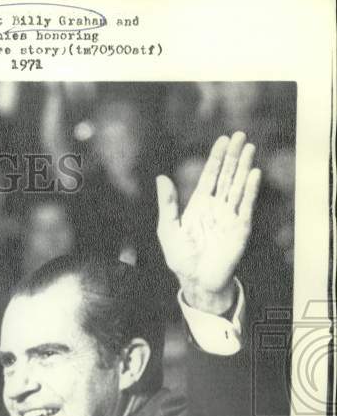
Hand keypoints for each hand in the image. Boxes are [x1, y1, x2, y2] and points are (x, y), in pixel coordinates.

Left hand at [155, 131, 260, 313]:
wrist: (196, 280)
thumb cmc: (180, 257)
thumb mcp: (167, 228)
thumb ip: (167, 203)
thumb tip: (161, 177)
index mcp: (199, 205)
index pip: (210, 176)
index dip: (217, 158)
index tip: (223, 140)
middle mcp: (217, 207)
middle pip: (227, 176)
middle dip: (233, 156)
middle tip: (241, 135)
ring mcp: (230, 216)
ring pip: (238, 186)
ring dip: (244, 167)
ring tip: (250, 148)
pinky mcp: (240, 228)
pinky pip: (246, 206)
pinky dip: (250, 190)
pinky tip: (253, 174)